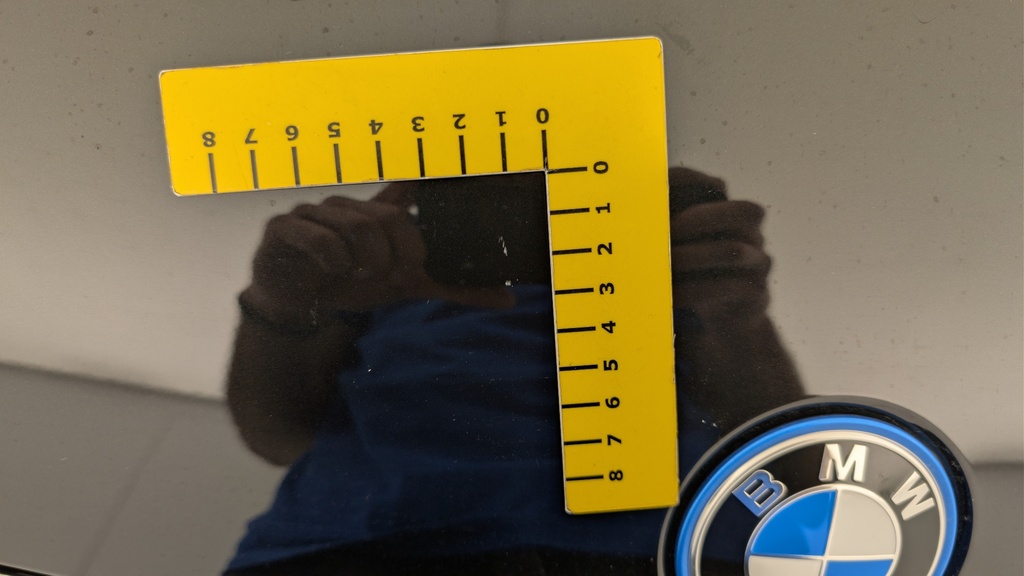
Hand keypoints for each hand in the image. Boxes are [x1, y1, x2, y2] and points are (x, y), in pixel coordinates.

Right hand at [241, 183, 514, 328]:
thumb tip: (509, 301)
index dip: (429, 177)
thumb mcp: (408, 287)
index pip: (409, 185)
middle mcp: (349, 206)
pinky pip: (318, 237)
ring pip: (356, 226)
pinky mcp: (286, 229)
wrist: (296, 305)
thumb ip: (453, 288)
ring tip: (364, 277)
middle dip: (399, 254)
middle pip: (388, 218)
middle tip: (396, 277)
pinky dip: (332, 260)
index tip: (455, 173)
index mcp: (380, 212)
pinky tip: (332, 274)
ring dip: (367, 260)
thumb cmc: (352, 284)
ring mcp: (315, 213)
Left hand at [669, 168, 771, 327]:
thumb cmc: (694, 278)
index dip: (692, 183)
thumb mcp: (680, 251)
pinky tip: (675, 295)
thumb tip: (626, 211)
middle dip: (704, 217)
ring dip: (696, 255)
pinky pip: (735, 287)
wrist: (723, 321)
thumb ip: (664, 229)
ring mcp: (758, 264)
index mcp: (728, 217)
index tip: (660, 188)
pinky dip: (701, 290)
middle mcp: (750, 236)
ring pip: (735, 250)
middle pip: (745, 212)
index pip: (718, 188)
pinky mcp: (757, 294)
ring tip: (667, 264)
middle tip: (672, 228)